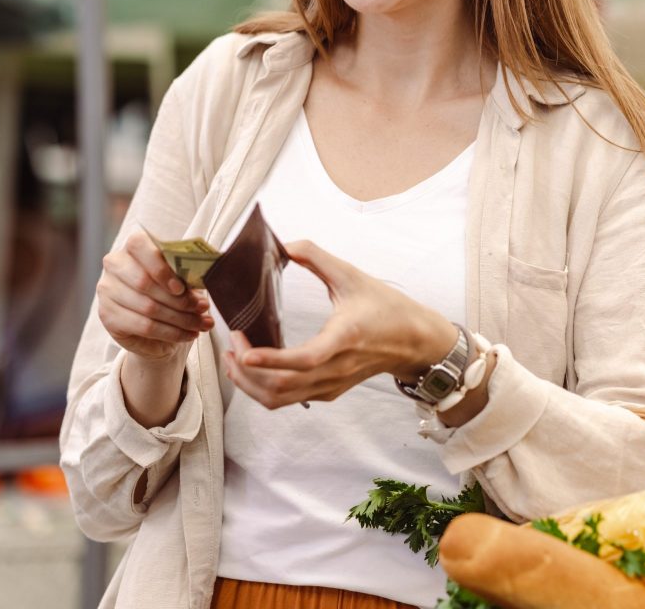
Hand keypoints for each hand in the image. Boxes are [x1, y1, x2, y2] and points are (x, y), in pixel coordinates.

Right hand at [96, 229, 214, 363]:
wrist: (154, 327)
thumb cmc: (170, 293)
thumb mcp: (181, 280)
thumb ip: (187, 276)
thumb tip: (204, 284)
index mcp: (132, 247)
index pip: (139, 245)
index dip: (161, 268)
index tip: (181, 288)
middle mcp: (115, 265)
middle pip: (145, 282)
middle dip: (179, 299)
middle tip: (203, 308)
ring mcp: (107, 290)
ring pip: (148, 307)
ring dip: (180, 319)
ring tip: (202, 324)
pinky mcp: (108, 316)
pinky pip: (143, 326)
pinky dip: (171, 333)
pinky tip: (188, 335)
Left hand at [223, 240, 454, 408]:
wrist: (413, 340)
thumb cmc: (386, 308)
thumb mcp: (353, 275)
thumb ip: (316, 256)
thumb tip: (283, 244)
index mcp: (344, 338)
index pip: (305, 359)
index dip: (272, 360)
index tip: (245, 352)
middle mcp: (336, 368)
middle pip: (282, 386)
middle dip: (246, 373)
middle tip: (231, 346)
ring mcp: (331, 384)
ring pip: (281, 399)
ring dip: (250, 385)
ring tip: (233, 361)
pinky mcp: (327, 391)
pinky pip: (289, 400)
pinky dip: (263, 390)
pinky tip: (251, 370)